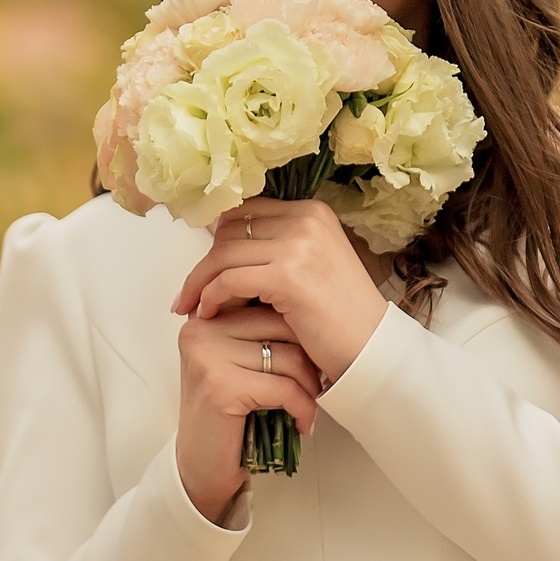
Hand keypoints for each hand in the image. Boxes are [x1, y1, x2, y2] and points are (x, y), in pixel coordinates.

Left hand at [173, 196, 390, 382]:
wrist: (370, 349)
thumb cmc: (339, 317)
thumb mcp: (311, 267)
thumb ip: (276, 249)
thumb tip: (220, 247)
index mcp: (312, 211)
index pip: (246, 212)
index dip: (218, 239)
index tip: (201, 268)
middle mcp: (307, 218)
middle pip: (230, 230)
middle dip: (205, 261)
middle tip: (189, 293)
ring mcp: (299, 244)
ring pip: (224, 253)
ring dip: (200, 281)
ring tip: (191, 306)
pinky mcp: (288, 275)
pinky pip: (230, 279)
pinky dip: (212, 296)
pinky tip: (208, 313)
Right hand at [175, 303, 321, 523]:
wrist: (201, 467)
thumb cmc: (227, 417)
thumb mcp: (239, 364)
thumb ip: (259, 332)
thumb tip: (309, 309)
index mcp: (206, 318)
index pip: (269, 302)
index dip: (300, 331)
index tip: (311, 360)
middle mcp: (201, 330)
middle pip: (282, 324)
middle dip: (310, 358)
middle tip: (316, 385)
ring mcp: (208, 356)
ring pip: (288, 356)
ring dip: (310, 387)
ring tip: (308, 405)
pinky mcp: (221, 386)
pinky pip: (284, 388)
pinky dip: (303, 408)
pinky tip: (302, 423)